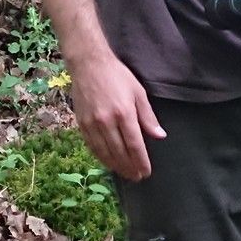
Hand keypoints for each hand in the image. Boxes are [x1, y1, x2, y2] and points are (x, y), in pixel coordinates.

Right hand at [69, 53, 164, 180]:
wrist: (88, 64)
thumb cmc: (117, 76)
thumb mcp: (138, 92)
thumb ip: (148, 116)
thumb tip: (160, 136)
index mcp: (124, 113)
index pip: (135, 145)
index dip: (141, 161)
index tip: (146, 172)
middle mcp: (107, 121)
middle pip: (119, 152)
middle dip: (129, 167)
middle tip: (137, 177)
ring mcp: (92, 123)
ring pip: (104, 152)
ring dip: (115, 166)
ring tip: (125, 173)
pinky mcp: (81, 122)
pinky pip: (92, 146)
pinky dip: (100, 157)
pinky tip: (108, 162)